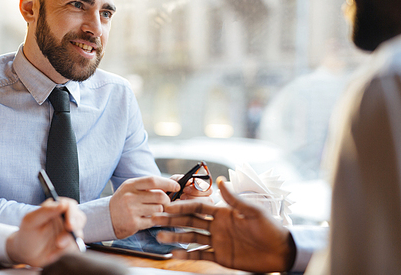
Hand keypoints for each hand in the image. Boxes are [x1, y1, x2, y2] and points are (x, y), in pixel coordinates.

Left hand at [6, 197, 85, 266]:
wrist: (25, 252)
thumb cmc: (27, 233)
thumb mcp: (31, 220)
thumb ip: (46, 211)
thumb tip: (62, 204)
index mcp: (56, 206)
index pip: (70, 206)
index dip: (72, 216)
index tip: (69, 226)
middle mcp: (65, 217)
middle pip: (79, 219)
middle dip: (72, 232)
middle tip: (60, 243)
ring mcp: (69, 230)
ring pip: (78, 234)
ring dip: (67, 245)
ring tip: (51, 253)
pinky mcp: (70, 242)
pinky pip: (73, 247)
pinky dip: (62, 254)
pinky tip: (51, 256)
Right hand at [109, 176, 179, 238]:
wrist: (106, 218)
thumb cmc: (123, 201)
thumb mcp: (131, 189)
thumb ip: (147, 186)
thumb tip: (170, 186)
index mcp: (131, 185)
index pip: (153, 181)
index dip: (168, 183)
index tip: (176, 186)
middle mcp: (130, 196)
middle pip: (160, 196)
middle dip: (167, 200)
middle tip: (166, 202)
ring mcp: (131, 210)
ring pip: (159, 209)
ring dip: (160, 211)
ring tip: (153, 211)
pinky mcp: (133, 223)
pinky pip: (153, 221)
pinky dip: (154, 220)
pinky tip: (147, 219)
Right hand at [152, 177, 294, 272]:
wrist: (281, 251)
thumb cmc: (270, 228)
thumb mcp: (253, 211)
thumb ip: (234, 199)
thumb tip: (220, 180)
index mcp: (223, 212)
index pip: (198, 207)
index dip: (183, 206)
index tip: (167, 204)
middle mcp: (217, 226)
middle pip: (190, 222)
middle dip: (173, 220)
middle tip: (155, 218)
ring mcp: (217, 241)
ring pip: (191, 238)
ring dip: (175, 237)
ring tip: (160, 236)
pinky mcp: (220, 256)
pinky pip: (200, 254)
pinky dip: (187, 254)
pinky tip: (174, 253)